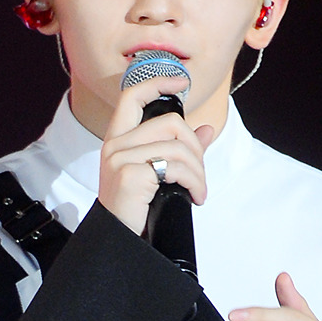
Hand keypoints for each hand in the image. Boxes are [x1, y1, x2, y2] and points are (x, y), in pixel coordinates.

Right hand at [99, 76, 213, 234]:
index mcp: (118, 139)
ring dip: (198, 172)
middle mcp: (114, 145)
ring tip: (199, 190)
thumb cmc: (136, 207)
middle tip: (199, 173)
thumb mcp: (156, 173)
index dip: (158, 82)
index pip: (132, 96)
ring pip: (178, 147)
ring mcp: (119, 159)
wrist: (119, 239)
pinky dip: (194, 183)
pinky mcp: (129, 175)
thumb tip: (207, 130)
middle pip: (170, 122)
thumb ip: (180, 149)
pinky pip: (175, 168)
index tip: (181, 81)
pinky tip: (194, 197)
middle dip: (196, 147)